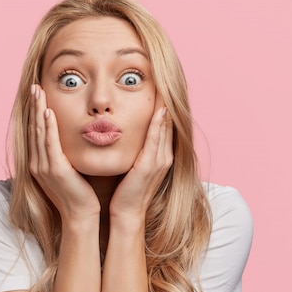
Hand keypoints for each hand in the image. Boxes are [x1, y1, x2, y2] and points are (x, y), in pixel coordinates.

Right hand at [28, 84, 99, 219]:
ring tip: (38, 91)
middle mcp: (36, 163)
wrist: (81, 215)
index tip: (37, 94)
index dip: (35, 112)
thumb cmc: (81, 193)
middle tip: (34, 86)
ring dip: (38, 110)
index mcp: (39, 163)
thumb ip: (67, 153)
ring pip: (39, 132)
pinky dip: (48, 126)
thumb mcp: (71, 169)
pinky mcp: (54, 170)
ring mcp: (43, 167)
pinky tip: (48, 111)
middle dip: (33, 106)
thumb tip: (74, 136)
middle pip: (33, 128)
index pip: (35, 131)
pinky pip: (50, 143)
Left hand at [109, 96, 173, 220]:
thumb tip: (124, 131)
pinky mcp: (151, 165)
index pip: (163, 124)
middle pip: (168, 122)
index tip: (158, 85)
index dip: (163, 104)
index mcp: (160, 154)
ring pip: (164, 127)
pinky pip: (156, 139)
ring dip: (164, 106)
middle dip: (167, 100)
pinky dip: (158, 123)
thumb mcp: (132, 165)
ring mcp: (160, 160)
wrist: (126, 213)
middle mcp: (165, 155)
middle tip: (164, 78)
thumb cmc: (124, 190)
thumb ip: (134, 149)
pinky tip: (158, 109)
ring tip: (164, 86)